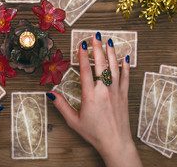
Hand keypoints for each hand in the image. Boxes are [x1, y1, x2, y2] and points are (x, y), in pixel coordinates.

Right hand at [48, 33, 141, 166]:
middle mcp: (104, 90)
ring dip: (111, 52)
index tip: (82, 44)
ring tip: (109, 40)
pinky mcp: (124, 95)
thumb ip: (61, 105)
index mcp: (90, 95)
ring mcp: (116, 91)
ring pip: (114, 67)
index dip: (83, 55)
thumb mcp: (73, 120)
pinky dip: (126, 66)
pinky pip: (126, 77)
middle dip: (98, 48)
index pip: (85, 70)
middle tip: (96, 35)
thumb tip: (50, 93)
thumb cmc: (94, 132)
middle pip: (100, 64)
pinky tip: (125, 57)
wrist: (115, 142)